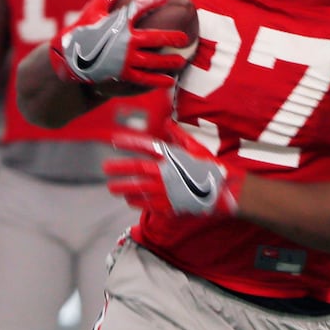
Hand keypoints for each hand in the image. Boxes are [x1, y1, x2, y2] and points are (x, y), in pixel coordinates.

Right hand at [50, 0, 190, 89]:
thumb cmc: (81, 30)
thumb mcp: (93, 9)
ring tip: (181, 62)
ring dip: (169, 62)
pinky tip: (170, 82)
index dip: (153, 1)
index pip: (140, 8)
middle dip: (173, 37)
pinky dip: (157, 81)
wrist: (68, 58)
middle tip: (185, 38)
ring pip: (153, 61)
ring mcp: (124, 59)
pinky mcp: (121, 73)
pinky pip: (143, 78)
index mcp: (119, 23)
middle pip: (155, 38)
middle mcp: (125, 41)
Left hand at [104, 121, 243, 216]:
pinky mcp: (168, 206)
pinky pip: (147, 204)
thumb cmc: (209, 167)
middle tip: (105, 168)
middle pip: (136, 168)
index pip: (145, 146)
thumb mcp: (195, 148)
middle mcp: (165, 172)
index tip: (114, 141)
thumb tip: (167, 123)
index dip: (128, 143)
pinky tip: (129, 200)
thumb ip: (178, 136)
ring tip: (112, 188)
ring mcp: (165, 190)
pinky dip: (136, 201)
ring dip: (123, 187)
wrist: (224, 191)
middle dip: (118, 168)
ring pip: (137, 189)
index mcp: (171, 156)